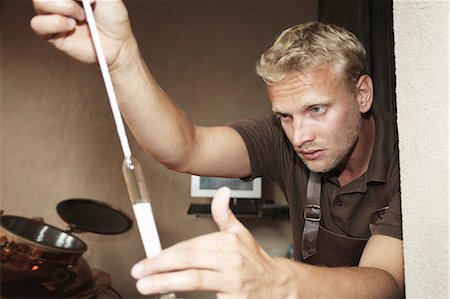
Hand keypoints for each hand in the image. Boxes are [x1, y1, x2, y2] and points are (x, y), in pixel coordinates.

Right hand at [30, 0, 134, 67]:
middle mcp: (59, 1)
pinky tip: (70, 27)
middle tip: (85, 7)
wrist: (117, 44)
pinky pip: (37, 24)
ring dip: (64, 8)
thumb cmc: (113, 19)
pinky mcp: (51, 34)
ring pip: (40, 3)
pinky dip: (55, 23)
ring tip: (80, 18)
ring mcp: (54, 16)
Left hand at [130, 187, 296, 297]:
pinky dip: (189, 298)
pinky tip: (171, 296)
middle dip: (160, 266)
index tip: (148, 260)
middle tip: (139, 272)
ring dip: (166, 282)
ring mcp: (232, 282)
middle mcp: (230, 261)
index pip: (190, 246)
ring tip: (146, 285)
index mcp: (228, 242)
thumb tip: (221, 192)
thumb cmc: (254, 261)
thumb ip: (224, 214)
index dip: (166, 254)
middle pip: (189, 260)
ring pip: (194, 280)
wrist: (278, 285)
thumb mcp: (240, 233)